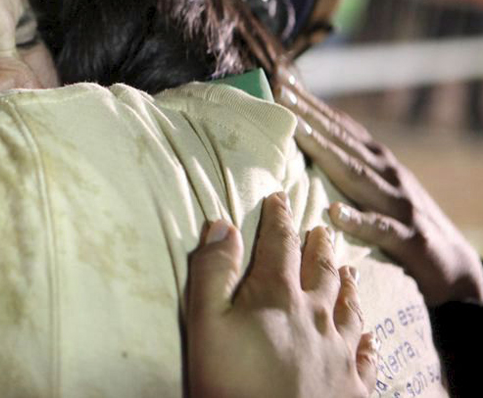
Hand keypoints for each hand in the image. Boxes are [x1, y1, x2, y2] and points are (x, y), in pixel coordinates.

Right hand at [185, 193, 376, 397]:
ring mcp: (339, 353)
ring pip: (349, 308)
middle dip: (318, 246)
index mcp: (278, 295)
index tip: (278, 196)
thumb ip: (213, 270)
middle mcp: (316, 317)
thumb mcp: (205, 322)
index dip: (278, 217)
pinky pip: (366, 356)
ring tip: (347, 269)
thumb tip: (222, 225)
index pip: (280, 244)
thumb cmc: (229, 381)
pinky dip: (367, 340)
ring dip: (346, 284)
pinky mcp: (352, 388)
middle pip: (320, 271)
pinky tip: (369, 336)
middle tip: (320, 227)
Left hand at [277, 71, 482, 305]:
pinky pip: (380, 228)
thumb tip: (305, 143)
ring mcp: (398, 204)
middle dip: (309, 114)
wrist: (457, 270)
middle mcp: (388, 174)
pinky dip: (357, 219)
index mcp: (378, 162)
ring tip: (296, 130)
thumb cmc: (405, 225)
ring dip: (325, 151)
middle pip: (342, 140)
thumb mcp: (377, 188)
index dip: (311, 103)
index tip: (280, 79)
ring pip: (356, 174)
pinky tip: (334, 212)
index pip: (340, 126)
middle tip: (279, 88)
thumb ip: (347, 165)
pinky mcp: (409, 239)